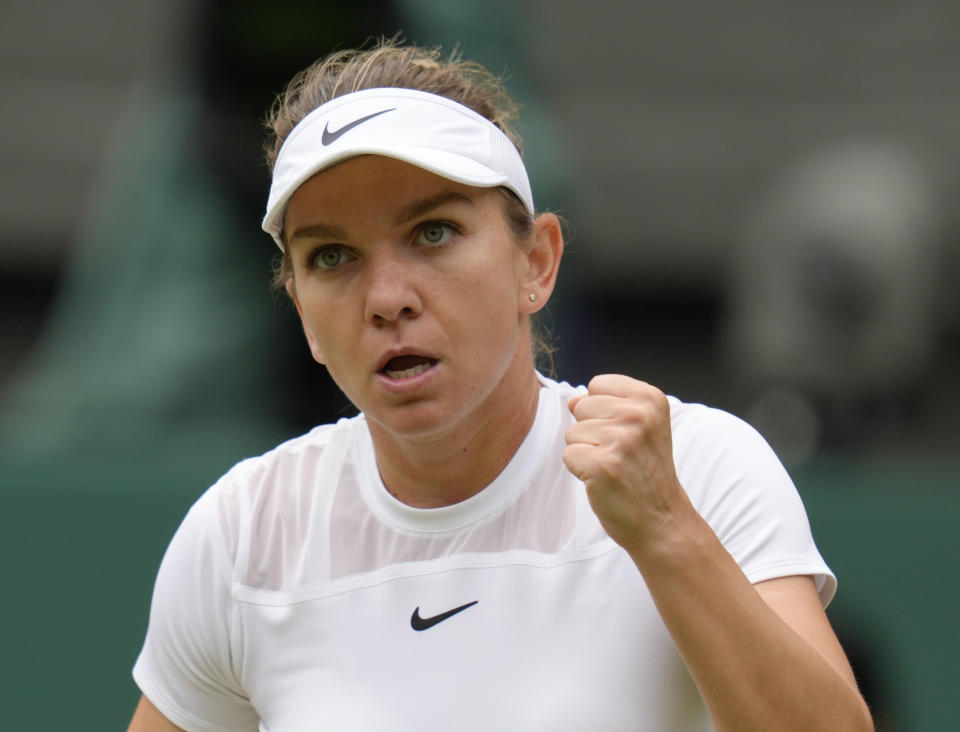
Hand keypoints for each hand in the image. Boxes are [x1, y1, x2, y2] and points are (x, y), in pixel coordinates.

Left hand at [563, 374, 692, 553]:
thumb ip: (607, 405)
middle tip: (620, 455)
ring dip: (586, 452)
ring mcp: (621, 440)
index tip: (626, 434)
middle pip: (581, 406)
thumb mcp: (640, 427)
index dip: (602, 411)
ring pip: (572, 432)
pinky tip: (606, 480)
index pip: (597, 385)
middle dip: (592, 432)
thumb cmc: (646, 473)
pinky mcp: (602, 465)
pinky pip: (568, 456)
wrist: (662, 520)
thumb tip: (572, 399)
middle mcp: (638, 414)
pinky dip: (580, 471)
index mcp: (650, 398)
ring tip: (615, 468)